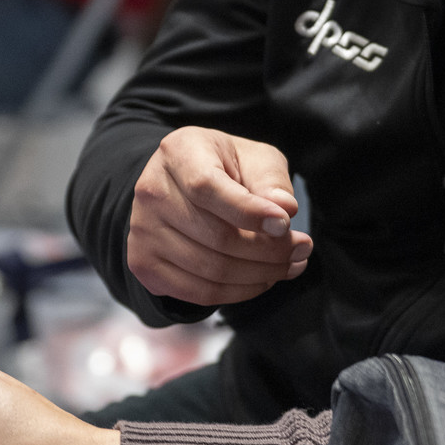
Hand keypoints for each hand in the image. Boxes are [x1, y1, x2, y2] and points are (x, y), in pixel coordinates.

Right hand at [126, 127, 312, 306]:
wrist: (183, 185)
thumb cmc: (226, 167)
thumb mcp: (253, 158)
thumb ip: (270, 179)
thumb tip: (284, 209)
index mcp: (178, 152)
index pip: (207, 188)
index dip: (249, 212)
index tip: (286, 225)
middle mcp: (151, 191)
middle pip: (215, 237)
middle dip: (269, 251)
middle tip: (302, 250)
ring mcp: (142, 231)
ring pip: (211, 271)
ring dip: (260, 275)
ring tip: (290, 265)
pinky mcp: (144, 264)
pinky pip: (198, 292)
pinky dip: (239, 292)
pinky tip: (262, 278)